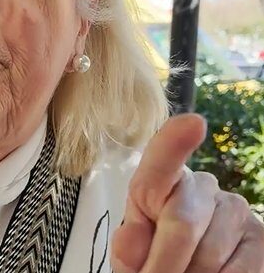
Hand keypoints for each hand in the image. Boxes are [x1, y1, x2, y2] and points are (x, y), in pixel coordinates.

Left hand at [111, 113, 263, 272]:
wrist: (186, 269)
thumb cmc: (155, 259)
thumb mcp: (135, 253)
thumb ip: (131, 243)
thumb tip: (130, 237)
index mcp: (161, 182)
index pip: (162, 161)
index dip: (174, 142)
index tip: (193, 124)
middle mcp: (202, 186)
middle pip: (181, 223)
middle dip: (162, 264)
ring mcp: (236, 210)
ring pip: (209, 255)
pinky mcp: (260, 239)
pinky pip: (237, 272)